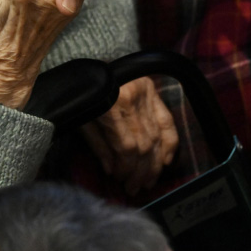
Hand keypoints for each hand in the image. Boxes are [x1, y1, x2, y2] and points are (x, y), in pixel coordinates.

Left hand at [80, 77, 178, 194]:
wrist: (88, 62)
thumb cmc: (80, 93)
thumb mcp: (82, 120)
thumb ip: (98, 146)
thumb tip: (111, 171)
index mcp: (111, 104)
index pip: (126, 145)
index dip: (126, 167)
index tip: (120, 179)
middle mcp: (133, 97)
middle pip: (144, 144)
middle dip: (141, 171)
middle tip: (135, 188)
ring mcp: (145, 92)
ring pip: (157, 136)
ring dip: (154, 164)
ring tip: (148, 182)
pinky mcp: (153, 90)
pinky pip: (167, 120)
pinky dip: (169, 142)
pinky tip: (166, 162)